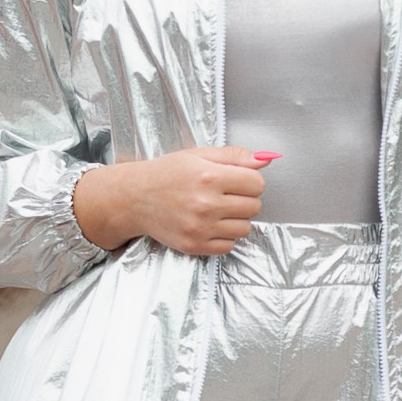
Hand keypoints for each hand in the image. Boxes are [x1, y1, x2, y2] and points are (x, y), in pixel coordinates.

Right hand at [73, 145, 274, 255]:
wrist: (135, 198)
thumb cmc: (166, 173)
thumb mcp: (199, 154)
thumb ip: (235, 156)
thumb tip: (266, 160)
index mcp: (209, 176)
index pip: (256, 184)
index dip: (250, 181)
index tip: (238, 180)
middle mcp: (205, 204)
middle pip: (254, 207)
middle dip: (245, 199)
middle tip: (225, 194)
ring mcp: (200, 228)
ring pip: (245, 228)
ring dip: (237, 219)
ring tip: (217, 209)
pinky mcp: (194, 245)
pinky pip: (229, 246)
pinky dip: (225, 236)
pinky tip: (210, 224)